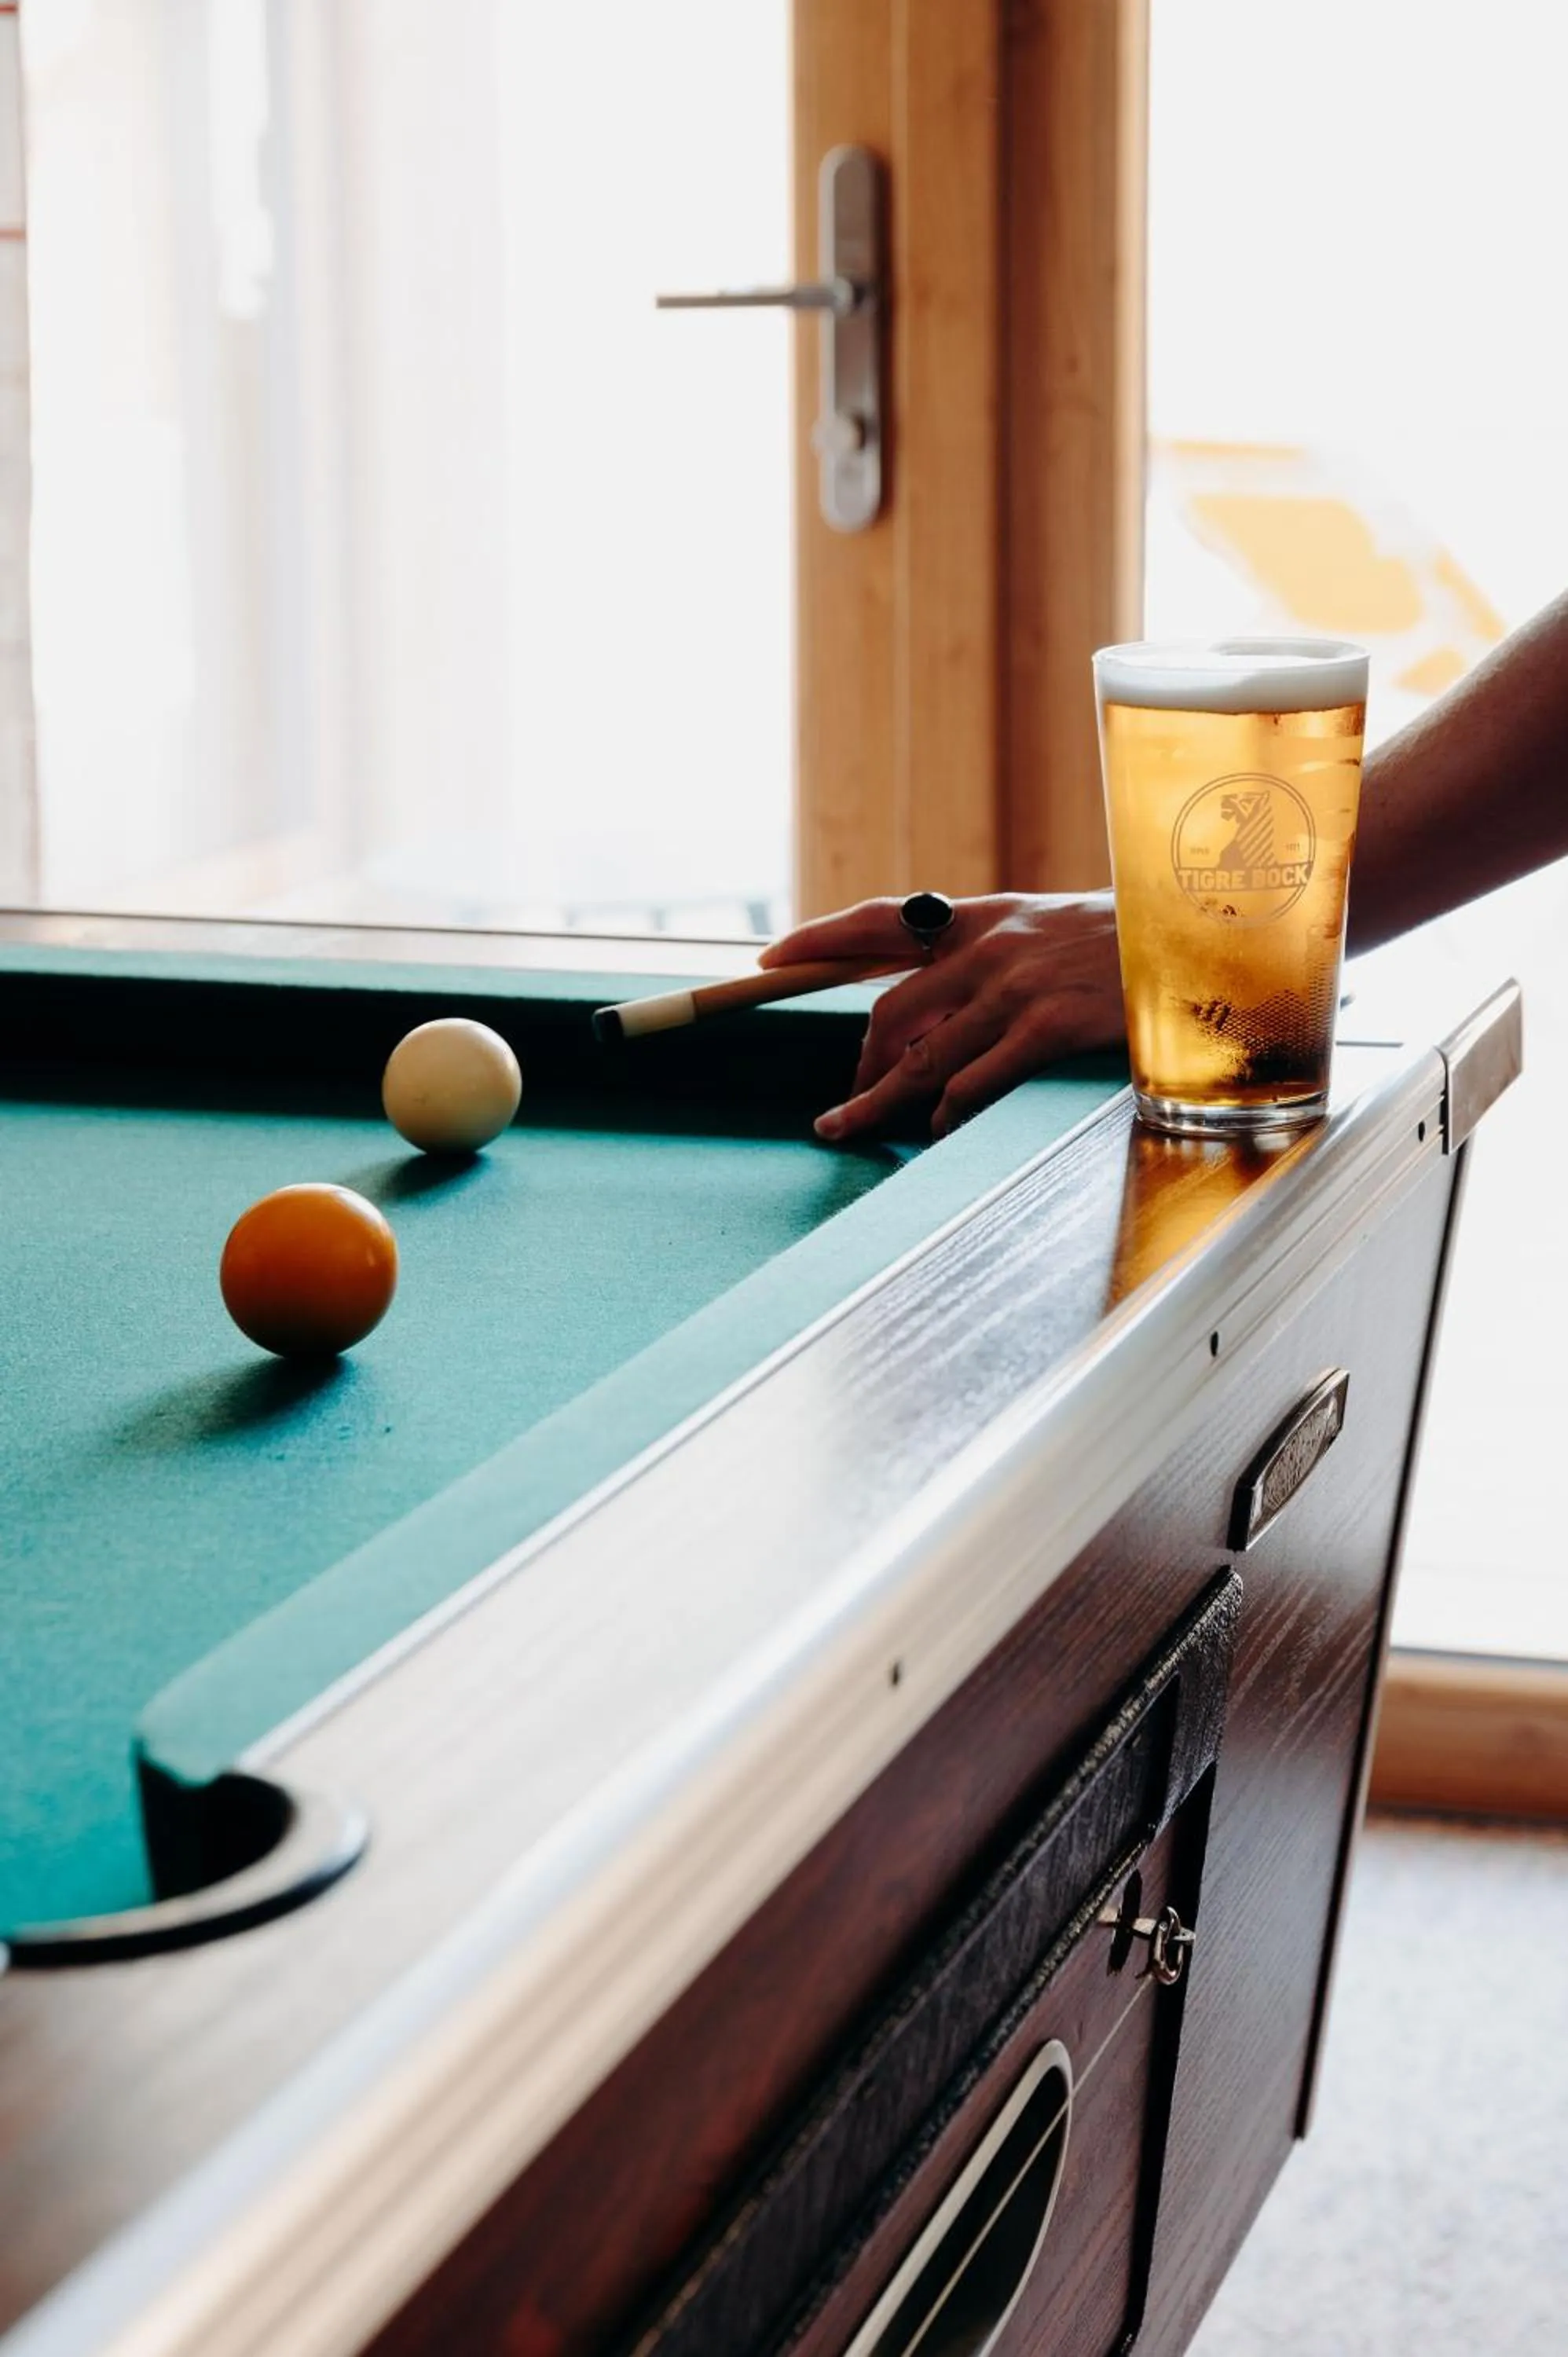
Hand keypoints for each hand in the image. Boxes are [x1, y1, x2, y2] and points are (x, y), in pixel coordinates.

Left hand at [761, 893, 1124, 1140]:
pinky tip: (938, 1133)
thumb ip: (999, 954)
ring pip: (921, 1059)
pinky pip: (972, 1084)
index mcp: (985, 916)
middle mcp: (990, 947)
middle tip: (840, 1107)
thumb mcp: (1055, 927)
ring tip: (848, 1131)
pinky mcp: (1049, 1027)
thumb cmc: (1133, 944)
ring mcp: (1017, 987)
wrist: (1203, 939)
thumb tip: (945, 1000)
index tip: (771, 959)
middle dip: (858, 1066)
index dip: (820, 938)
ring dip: (876, 1104)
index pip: (881, 920)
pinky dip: (945, 1116)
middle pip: (890, 1012)